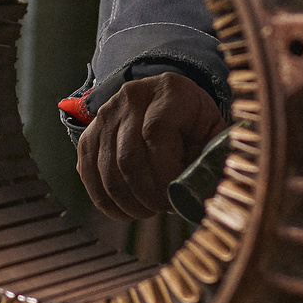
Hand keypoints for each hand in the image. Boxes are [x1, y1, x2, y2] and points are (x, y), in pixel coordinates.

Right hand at [75, 71, 224, 220]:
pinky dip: (108, 202)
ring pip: (108, 173)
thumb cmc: (193, 122)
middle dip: (148, 196)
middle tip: (165, 209)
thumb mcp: (213, 129)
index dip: (166, 174)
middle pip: (129, 159)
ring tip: (149, 210)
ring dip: (129, 203)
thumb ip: (214, 154)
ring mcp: (105, 116)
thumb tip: (207, 190)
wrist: (163, 101)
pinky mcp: (89, 136)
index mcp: (169, 91)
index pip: (156, 134)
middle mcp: (131, 98)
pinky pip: (90, 177)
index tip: (178, 195)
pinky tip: (128, 210)